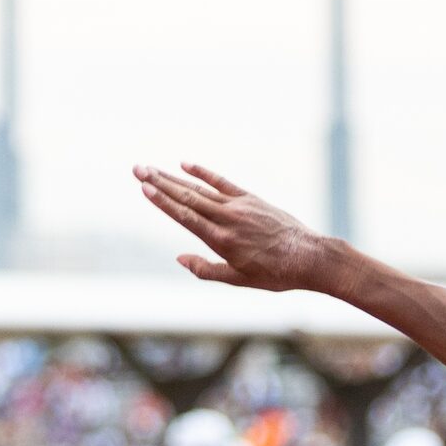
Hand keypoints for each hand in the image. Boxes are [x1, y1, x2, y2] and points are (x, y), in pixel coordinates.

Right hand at [134, 163, 339, 292]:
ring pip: (200, 189)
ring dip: (174, 178)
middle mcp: (227, 219)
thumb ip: (206, 269)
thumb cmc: (274, 274)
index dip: (163, 201)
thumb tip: (180, 259)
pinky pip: (222, 183)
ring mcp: (239, 206)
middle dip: (160, 183)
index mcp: (221, 240)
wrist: (308, 257)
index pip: (185, 216)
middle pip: (187, 197)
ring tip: (152, 168)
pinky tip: (185, 164)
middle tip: (137, 170)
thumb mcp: (238, 280)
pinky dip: (203, 173)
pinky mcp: (251, 199)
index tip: (144, 188)